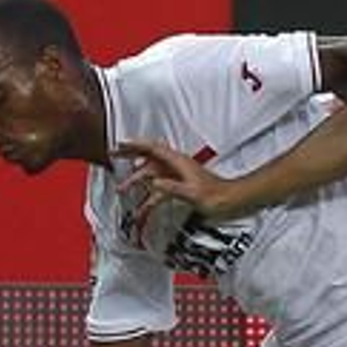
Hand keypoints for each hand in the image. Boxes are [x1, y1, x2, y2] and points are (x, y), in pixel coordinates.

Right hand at [113, 139, 239, 230]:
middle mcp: (177, 166)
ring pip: (153, 174)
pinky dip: (150, 192)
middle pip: (149, 158)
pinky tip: (144, 201)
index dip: (135, 145)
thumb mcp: (193, 193)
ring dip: (138, 180)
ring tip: (123, 187)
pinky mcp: (182, 186)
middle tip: (114, 156)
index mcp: (179, 163)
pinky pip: (161, 187)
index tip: (120, 144)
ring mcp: (179, 176)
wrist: (233, 201)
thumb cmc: (218, 196)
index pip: (153, 149)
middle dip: (131, 156)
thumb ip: (173, 188)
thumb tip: (154, 184)